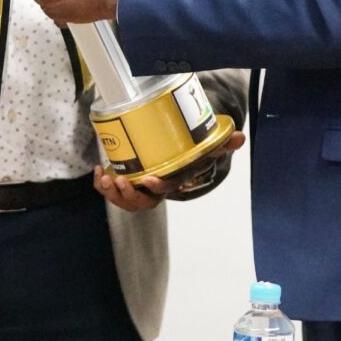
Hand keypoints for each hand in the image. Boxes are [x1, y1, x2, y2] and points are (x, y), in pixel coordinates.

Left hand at [93, 131, 245, 211]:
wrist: (174, 161)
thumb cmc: (188, 157)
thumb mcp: (204, 151)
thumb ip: (220, 145)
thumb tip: (240, 137)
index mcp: (171, 183)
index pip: (165, 190)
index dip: (156, 187)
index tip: (147, 179)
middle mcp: (153, 190)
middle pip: (141, 203)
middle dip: (129, 195)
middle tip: (122, 181)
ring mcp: (137, 189)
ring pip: (124, 201)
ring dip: (113, 194)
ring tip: (106, 179)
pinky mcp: (124, 183)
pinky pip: (111, 191)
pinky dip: (102, 185)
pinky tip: (100, 171)